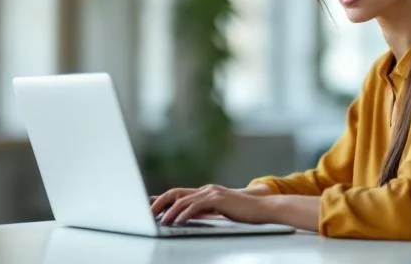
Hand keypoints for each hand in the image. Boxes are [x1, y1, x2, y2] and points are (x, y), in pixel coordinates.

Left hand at [150, 184, 273, 225]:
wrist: (262, 209)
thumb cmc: (243, 213)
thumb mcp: (220, 211)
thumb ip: (205, 211)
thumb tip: (188, 218)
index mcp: (206, 192)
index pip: (179, 193)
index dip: (163, 199)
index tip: (149, 206)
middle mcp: (206, 189)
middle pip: (176, 193)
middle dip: (160, 203)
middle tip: (148, 213)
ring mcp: (212, 192)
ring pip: (183, 199)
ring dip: (169, 210)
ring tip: (160, 220)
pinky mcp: (218, 199)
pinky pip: (196, 206)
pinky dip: (184, 213)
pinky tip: (177, 221)